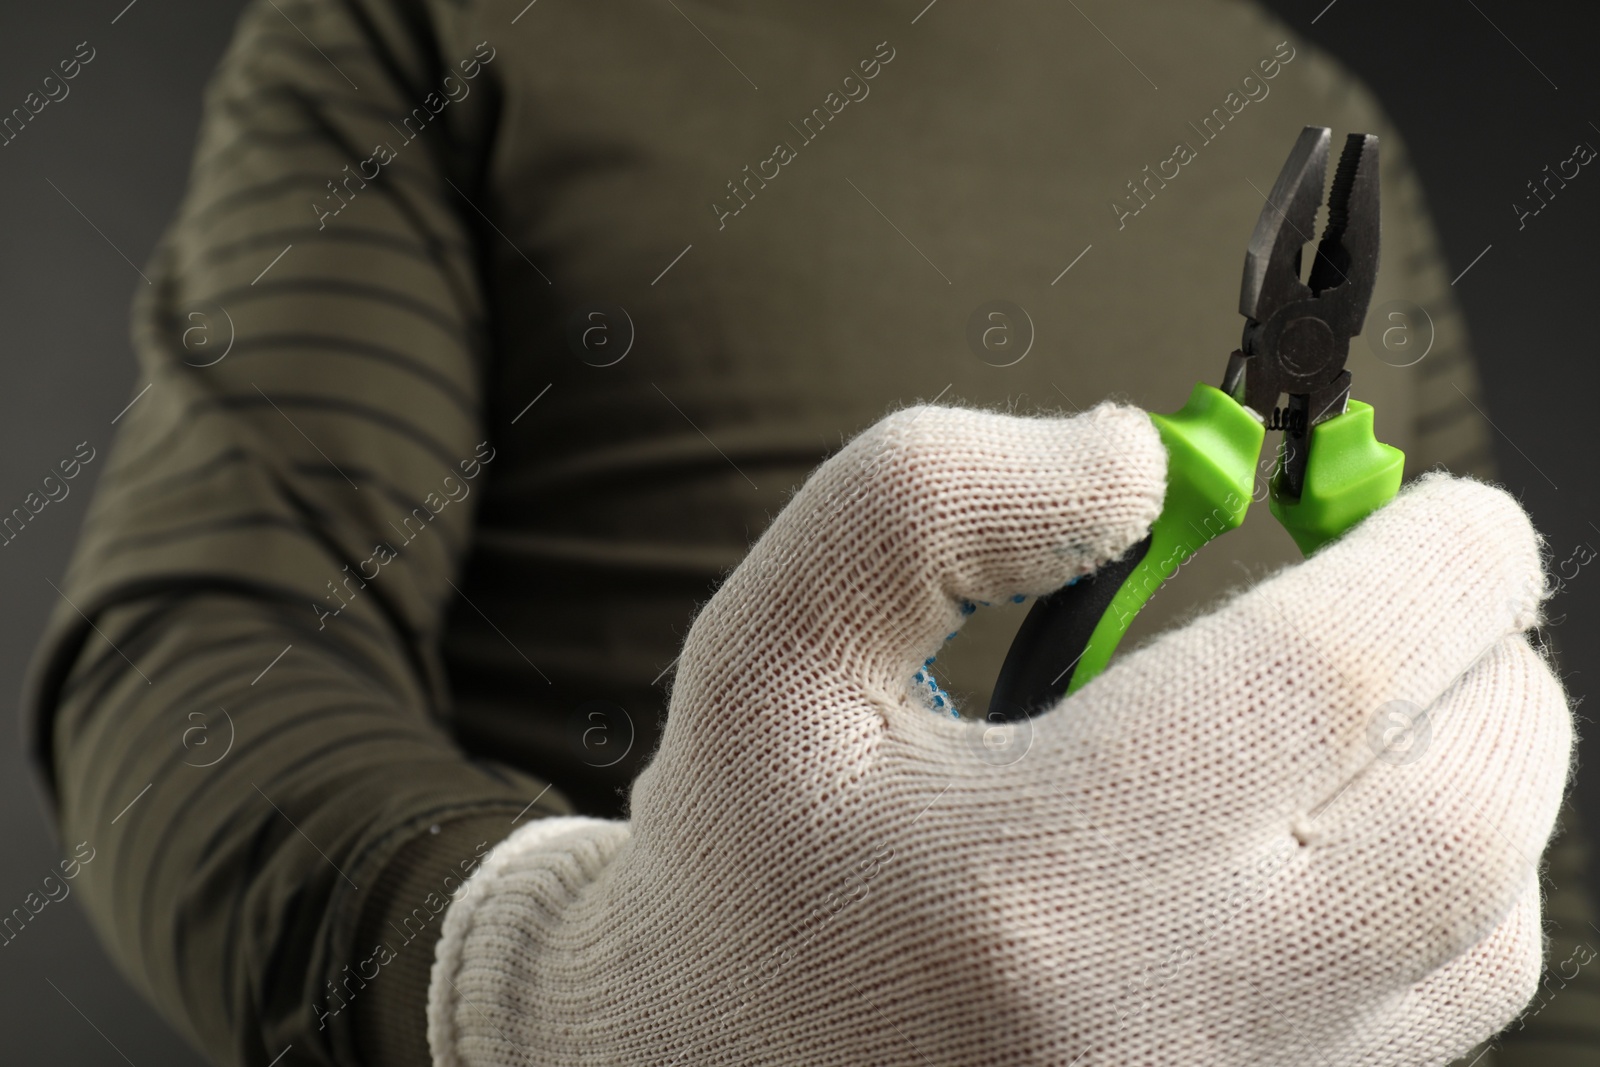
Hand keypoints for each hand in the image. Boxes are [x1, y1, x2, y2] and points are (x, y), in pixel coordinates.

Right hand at [429, 402, 1570, 1065]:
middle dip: (1494, 673)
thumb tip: (1142, 462)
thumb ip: (928, 501)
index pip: (1331, 683)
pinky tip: (1344, 832)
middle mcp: (1157, 1016)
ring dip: (1485, 786)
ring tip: (1396, 701)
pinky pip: (1426, 1022)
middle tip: (1443, 593)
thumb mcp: (770, 649)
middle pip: (1460, 822)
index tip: (1448, 512)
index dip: (1436, 566)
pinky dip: (1443, 902)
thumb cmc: (747, 865)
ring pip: (1477, 938)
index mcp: (1033, 873)